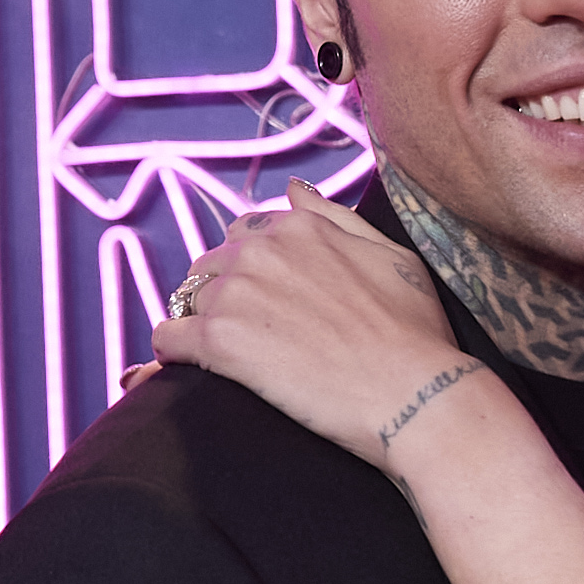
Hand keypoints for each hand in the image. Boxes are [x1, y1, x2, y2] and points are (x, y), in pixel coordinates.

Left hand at [150, 182, 470, 470]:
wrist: (414, 393)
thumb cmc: (415, 332)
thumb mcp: (392, 256)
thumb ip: (335, 217)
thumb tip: (294, 189)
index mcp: (299, 227)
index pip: (246, 232)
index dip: (252, 266)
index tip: (267, 299)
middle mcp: (260, 250)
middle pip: (212, 263)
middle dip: (223, 291)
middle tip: (250, 333)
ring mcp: (235, 294)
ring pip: (188, 298)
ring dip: (199, 321)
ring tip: (226, 355)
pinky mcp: (218, 340)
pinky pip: (168, 336)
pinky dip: (171, 350)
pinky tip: (186, 368)